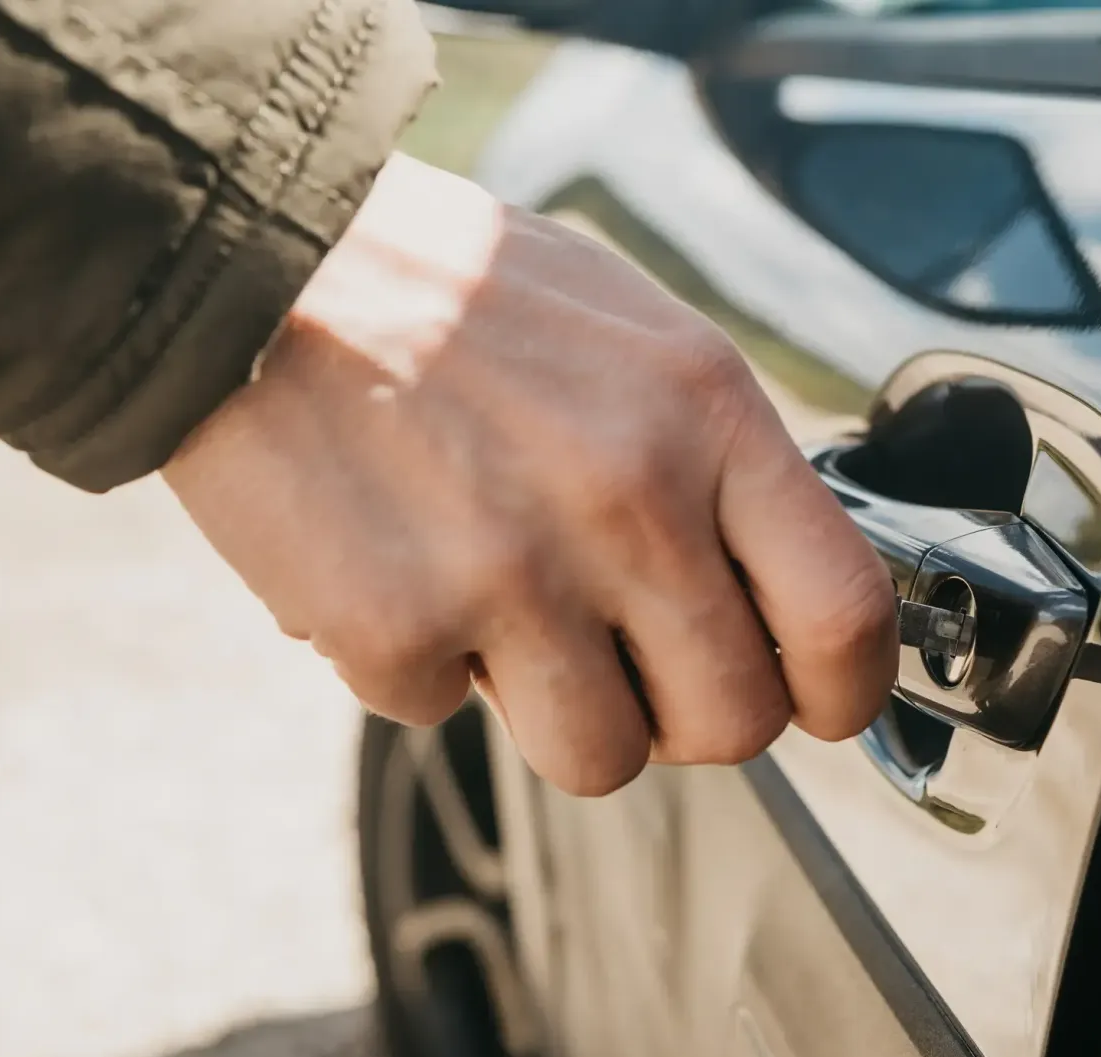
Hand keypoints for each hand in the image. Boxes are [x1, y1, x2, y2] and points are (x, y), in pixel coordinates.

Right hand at [164, 154, 896, 795]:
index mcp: (707, 416)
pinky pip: (446, 718)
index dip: (846, 693)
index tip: (820, 706)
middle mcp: (629, 502)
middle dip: (687, 714)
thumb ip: (721, 464)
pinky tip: (401, 569)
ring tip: (507, 612)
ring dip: (561, 710)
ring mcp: (513, 575)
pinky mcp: (396, 629)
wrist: (254, 254)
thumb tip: (784, 590)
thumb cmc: (457, 294)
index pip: (844, 614)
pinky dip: (422, 668)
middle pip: (733, 722)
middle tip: (632, 658)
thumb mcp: (640, 337)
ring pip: (604, 758)